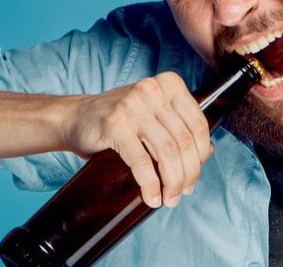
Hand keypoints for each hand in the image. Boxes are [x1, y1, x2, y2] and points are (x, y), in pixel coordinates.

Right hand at [63, 72, 211, 207]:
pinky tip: (152, 196)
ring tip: (169, 198)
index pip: (198, 124)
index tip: (195, 174)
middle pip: (184, 141)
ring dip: (172, 182)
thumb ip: (179, 126)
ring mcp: (133, 105)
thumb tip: (208, 151)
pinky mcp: (115, 125)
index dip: (201, 155)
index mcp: (169, 84)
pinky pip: (141, 162)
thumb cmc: (118, 119)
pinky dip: (150, 184)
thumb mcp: (153, 115)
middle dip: (188, 174)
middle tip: (182, 193)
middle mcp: (153, 90)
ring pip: (167, 153)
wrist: (74, 117)